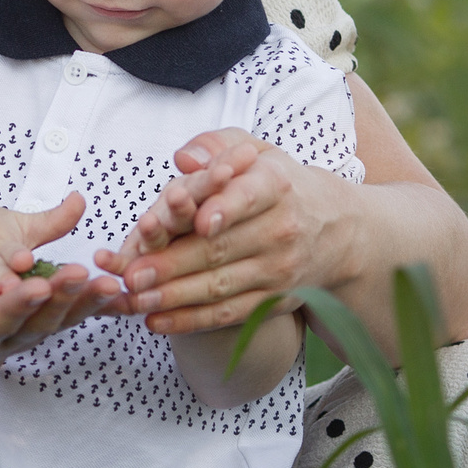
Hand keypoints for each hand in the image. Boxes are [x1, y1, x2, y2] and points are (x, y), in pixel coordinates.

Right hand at [0, 261, 126, 389]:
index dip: (17, 304)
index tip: (35, 286)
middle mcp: (5, 338)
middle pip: (38, 320)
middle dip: (60, 298)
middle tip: (81, 275)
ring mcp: (28, 334)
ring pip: (62, 319)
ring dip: (87, 303)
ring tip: (111, 282)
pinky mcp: (42, 325)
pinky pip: (74, 315)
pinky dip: (98, 305)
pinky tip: (122, 289)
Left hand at [96, 129, 354, 334]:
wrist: (336, 230)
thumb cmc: (278, 184)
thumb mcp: (257, 152)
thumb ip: (217, 145)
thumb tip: (184, 159)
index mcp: (275, 186)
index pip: (249, 197)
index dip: (224, 208)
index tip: (199, 220)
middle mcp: (281, 230)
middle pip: (222, 249)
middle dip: (173, 264)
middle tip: (132, 273)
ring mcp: (279, 270)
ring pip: (220, 287)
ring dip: (173, 297)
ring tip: (134, 299)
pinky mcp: (273, 300)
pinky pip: (228, 314)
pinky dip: (190, 321)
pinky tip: (156, 322)